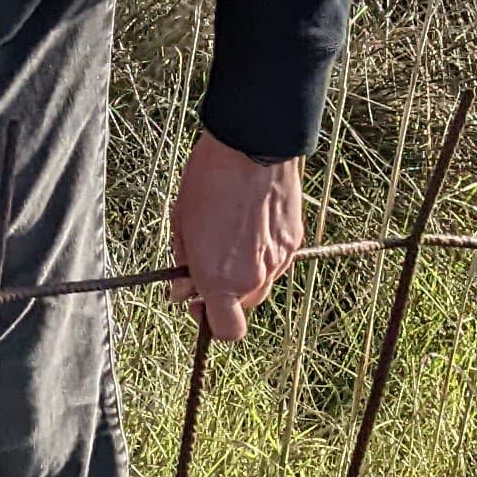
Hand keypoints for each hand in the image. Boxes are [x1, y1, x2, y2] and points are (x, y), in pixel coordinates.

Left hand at [169, 130, 304, 343]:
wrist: (253, 146)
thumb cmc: (210, 180)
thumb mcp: (181, 224)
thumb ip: (184, 264)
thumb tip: (183, 287)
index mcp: (221, 279)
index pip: (227, 331)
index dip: (210, 321)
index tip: (197, 300)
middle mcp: (255, 277)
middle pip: (244, 307)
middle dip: (226, 293)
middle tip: (209, 265)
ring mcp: (279, 260)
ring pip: (262, 284)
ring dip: (245, 274)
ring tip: (230, 237)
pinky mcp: (294, 240)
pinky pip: (276, 261)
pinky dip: (262, 253)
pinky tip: (249, 224)